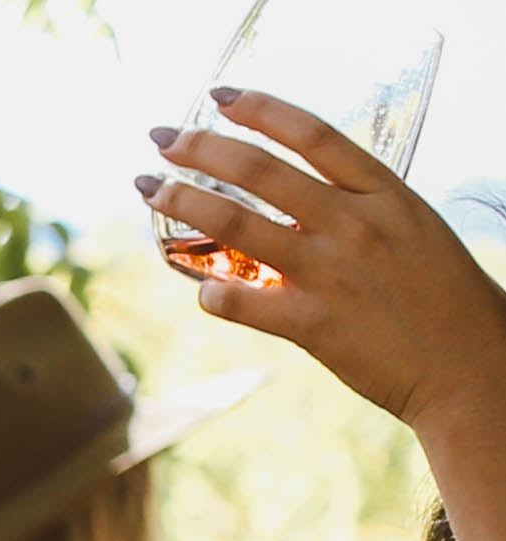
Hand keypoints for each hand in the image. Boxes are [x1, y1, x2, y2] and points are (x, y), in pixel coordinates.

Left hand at [147, 94, 505, 440]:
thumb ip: (358, 210)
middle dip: (202, 148)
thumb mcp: (411, 229)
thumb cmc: (441, 295)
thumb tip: (298, 202)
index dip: (261, 110)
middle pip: (263, 172)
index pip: (314, 135)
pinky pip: (242, 301)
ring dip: (185, 203)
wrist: (470, 361)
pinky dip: (211, 293)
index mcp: (384, 194)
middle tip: (162, 138)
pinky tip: (200, 289)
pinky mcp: (313, 324)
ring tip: (152, 190)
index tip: (221, 96)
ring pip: (238, 225)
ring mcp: (331, 272)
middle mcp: (355, 224)